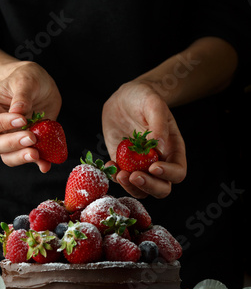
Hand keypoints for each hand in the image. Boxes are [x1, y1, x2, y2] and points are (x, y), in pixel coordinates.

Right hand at [0, 61, 61, 171]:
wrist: (39, 86)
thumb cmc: (25, 78)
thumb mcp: (25, 79)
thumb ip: (21, 96)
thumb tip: (18, 112)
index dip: (1, 125)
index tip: (21, 119)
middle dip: (13, 144)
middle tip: (32, 138)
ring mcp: (9, 140)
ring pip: (8, 157)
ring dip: (22, 157)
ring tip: (38, 154)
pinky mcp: (26, 146)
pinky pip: (28, 158)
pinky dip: (38, 163)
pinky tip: (46, 165)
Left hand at [102, 81, 186, 197]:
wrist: (125, 99)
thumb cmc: (144, 98)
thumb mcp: (153, 104)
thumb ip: (158, 124)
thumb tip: (160, 148)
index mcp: (173, 149)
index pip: (178, 172)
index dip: (168, 174)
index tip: (153, 166)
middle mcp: (159, 162)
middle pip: (162, 188)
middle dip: (148, 186)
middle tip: (134, 176)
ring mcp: (140, 166)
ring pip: (141, 190)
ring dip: (130, 187)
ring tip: (119, 174)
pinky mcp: (123, 165)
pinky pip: (121, 179)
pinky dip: (114, 177)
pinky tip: (110, 165)